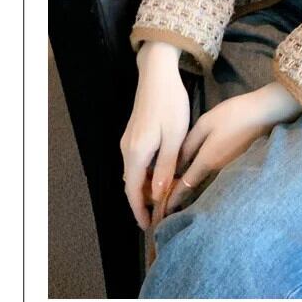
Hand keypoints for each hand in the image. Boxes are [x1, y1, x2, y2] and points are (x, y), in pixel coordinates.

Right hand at [120, 41, 187, 229]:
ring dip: (147, 187)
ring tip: (166, 198)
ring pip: (135, 173)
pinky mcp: (134, 134)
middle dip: (144, 201)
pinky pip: (138, 162)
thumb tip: (158, 196)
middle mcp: (127, 149)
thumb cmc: (170, 104)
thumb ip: (166, 168)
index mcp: (136, 153)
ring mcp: (128, 141)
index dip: (139, 210)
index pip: (132, 191)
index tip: (149, 226)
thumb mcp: (174, 138)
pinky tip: (163, 175)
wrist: (158, 74)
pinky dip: (148, 174)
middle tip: (162, 215)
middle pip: (132, 184)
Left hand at [165, 81, 301, 212]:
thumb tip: (175, 163)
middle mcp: (219, 171)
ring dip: (194, 192)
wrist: (267, 114)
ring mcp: (230, 169)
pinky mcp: (239, 165)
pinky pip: (217, 179)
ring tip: (180, 198)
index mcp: (207, 160)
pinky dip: (206, 183)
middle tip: (167, 208)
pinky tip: (201, 179)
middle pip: (196, 190)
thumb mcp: (205, 123)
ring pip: (207, 185)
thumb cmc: (234, 114)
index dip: (173, 198)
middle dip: (182, 199)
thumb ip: (189, 144)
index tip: (162, 210)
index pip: (186, 186)